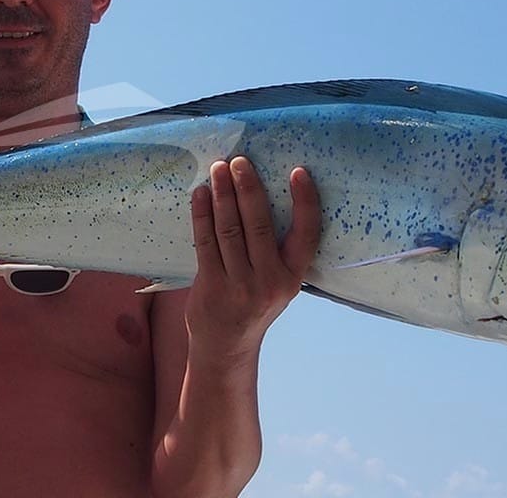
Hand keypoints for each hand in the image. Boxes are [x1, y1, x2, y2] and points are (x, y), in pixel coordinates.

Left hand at [185, 156, 320, 362]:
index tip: (298, 171)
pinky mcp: (211, 284)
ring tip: (218, 169)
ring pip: (230, 229)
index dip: (305, 201)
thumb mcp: (278, 282)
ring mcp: (239, 284)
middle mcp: (269, 281)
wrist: (226, 346)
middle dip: (248, 188)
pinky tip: (200, 194)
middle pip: (259, 224)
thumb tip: (262, 195)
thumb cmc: (254, 303)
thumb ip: (277, 249)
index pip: (307, 234)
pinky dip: (202, 214)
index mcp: (293, 277)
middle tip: (240, 161)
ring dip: (222, 195)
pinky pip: (206, 241)